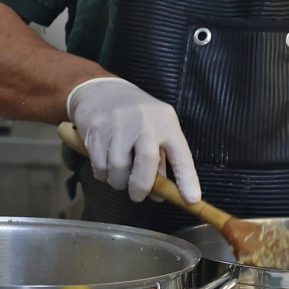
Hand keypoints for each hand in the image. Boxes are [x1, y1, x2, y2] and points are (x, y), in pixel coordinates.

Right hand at [66, 77, 201, 203]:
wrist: (99, 89)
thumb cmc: (134, 115)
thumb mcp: (155, 129)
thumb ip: (160, 160)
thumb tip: (160, 195)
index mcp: (166, 122)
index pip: (181, 153)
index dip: (187, 178)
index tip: (191, 199)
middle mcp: (145, 121)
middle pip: (146, 162)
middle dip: (141, 187)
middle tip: (137, 195)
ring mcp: (119, 124)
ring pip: (119, 168)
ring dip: (118, 182)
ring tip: (118, 176)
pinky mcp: (97, 129)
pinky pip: (99, 165)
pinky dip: (102, 174)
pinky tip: (105, 166)